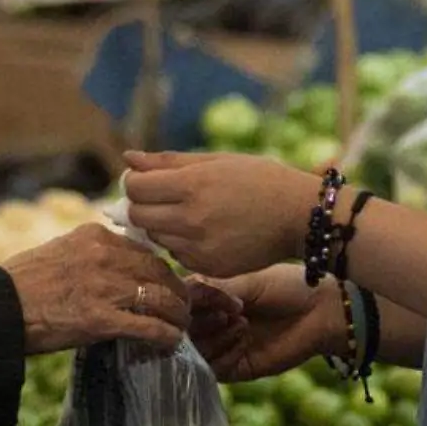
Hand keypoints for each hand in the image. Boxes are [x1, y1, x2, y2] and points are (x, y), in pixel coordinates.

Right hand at [2, 224, 189, 353]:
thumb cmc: (25, 281)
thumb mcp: (61, 249)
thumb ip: (92, 251)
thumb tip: (119, 262)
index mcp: (94, 235)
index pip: (143, 249)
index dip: (160, 268)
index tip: (166, 281)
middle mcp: (103, 256)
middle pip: (158, 270)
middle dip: (176, 289)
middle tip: (181, 304)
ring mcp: (104, 287)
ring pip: (160, 297)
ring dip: (176, 314)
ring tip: (180, 324)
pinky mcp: (101, 319)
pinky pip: (148, 326)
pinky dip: (165, 335)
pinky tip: (170, 340)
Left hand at [123, 151, 315, 277]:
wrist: (298, 217)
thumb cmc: (259, 179)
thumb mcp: (215, 161)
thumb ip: (167, 161)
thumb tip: (128, 158)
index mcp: (190, 186)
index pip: (134, 187)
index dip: (136, 182)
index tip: (147, 180)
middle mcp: (190, 220)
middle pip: (137, 215)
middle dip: (143, 205)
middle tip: (162, 198)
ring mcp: (198, 248)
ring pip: (155, 237)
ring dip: (161, 225)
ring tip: (188, 214)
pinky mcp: (209, 268)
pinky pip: (177, 256)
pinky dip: (181, 244)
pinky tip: (203, 232)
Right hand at [190, 265, 344, 382]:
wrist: (321, 311)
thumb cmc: (286, 286)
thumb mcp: (247, 280)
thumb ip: (213, 288)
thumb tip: (183, 292)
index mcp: (213, 298)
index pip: (183, 305)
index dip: (187, 302)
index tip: (203, 297)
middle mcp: (214, 322)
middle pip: (185, 331)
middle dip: (201, 321)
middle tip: (225, 313)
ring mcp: (225, 346)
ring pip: (198, 352)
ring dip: (215, 337)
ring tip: (241, 323)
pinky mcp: (239, 367)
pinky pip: (216, 369)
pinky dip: (226, 354)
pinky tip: (245, 339)